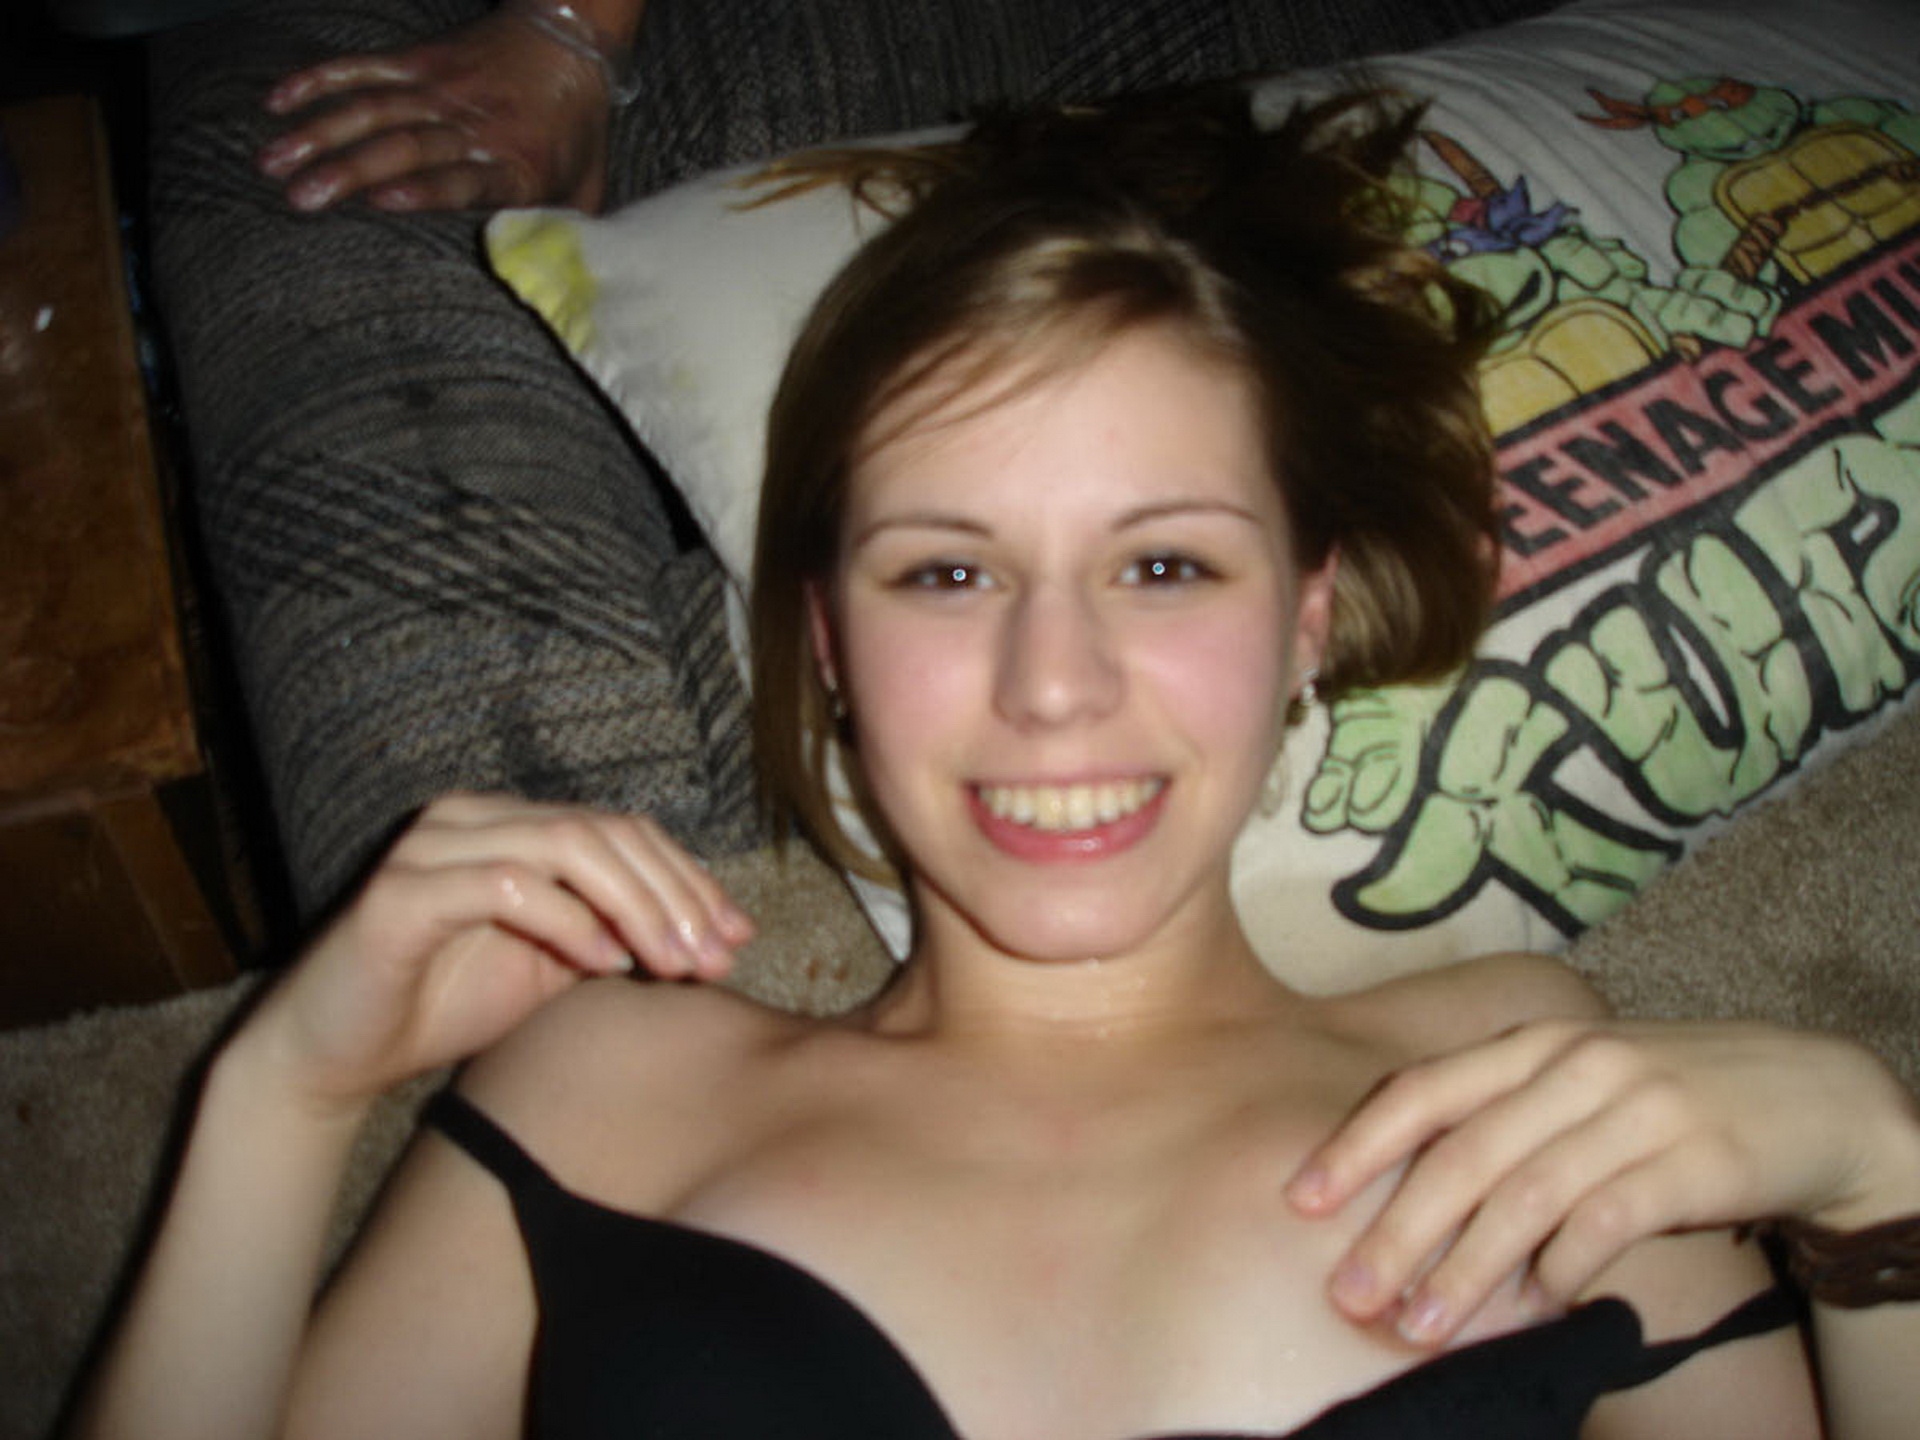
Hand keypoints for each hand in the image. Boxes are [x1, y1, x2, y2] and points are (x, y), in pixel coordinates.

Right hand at [248, 793, 754, 1115]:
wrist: (335, 1054)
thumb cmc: (444, 1004)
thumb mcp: (553, 968)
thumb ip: (618, 937)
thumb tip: (714, 935)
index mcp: (514, 825)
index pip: (625, 831)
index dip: (689, 880)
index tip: (737, 939)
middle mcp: (475, 817)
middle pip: (606, 831)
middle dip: (675, 896)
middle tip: (714, 960)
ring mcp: (434, 847)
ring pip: (565, 845)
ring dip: (634, 905)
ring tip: (672, 965)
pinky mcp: (400, 892)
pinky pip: (505, 885)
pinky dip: (566, 920)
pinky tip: (603, 963)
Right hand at [256, 3, 615, 213]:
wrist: (574, 41)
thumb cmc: (576, 133)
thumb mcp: (587, 189)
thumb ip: (566, 236)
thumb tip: (559, 293)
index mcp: (517, 165)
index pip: (466, 178)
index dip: (425, 188)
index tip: (382, 201)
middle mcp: (474, 126)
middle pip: (405, 147)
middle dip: (348, 170)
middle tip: (299, 198)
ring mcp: (442, 90)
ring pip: (373, 109)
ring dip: (319, 133)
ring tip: (272, 162)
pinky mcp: (418, 61)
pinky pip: (363, 68)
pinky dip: (319, 80)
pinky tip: (278, 101)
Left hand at [1285, 1018, 1918, 1345]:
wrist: (1811, 1093)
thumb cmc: (1666, 1097)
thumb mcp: (1575, 1084)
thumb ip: (1501, 1119)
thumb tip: (1398, 1197)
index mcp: (1530, 1045)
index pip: (1422, 1092)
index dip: (1356, 1147)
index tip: (1300, 1201)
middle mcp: (1572, 1067)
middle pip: (1461, 1155)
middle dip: (1396, 1232)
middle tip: (1349, 1295)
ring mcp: (1633, 1109)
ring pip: (1524, 1196)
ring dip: (1465, 1270)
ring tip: (1418, 1325)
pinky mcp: (1690, 1158)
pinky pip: (1605, 1221)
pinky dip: (1561, 1269)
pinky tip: (1535, 1307)